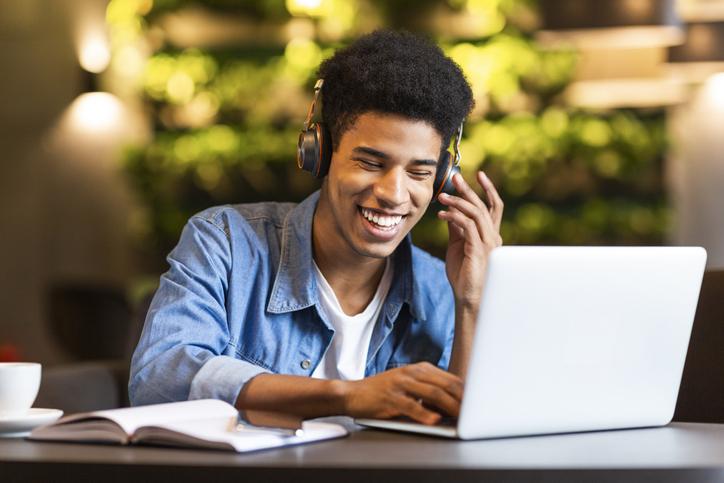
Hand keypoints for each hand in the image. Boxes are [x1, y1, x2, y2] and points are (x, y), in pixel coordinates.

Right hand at [341, 362, 463, 424]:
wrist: (353, 393)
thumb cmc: (384, 393)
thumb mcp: (409, 386)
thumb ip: (429, 392)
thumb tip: (455, 405)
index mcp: (419, 368)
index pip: (449, 378)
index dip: (465, 391)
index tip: (479, 402)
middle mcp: (411, 372)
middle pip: (444, 384)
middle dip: (462, 399)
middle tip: (475, 412)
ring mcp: (400, 383)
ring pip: (431, 392)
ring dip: (449, 405)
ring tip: (461, 416)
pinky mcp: (390, 397)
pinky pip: (411, 405)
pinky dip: (424, 413)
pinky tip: (434, 420)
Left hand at [437, 172, 502, 310]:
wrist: (468, 296)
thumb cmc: (463, 273)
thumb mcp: (458, 245)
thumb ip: (456, 228)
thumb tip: (449, 211)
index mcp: (490, 234)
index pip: (493, 206)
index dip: (488, 189)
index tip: (478, 175)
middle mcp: (492, 237)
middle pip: (484, 206)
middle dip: (469, 190)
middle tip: (455, 178)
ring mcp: (487, 244)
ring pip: (476, 214)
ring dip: (458, 203)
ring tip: (442, 197)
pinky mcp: (478, 250)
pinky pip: (467, 227)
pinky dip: (454, 217)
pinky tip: (441, 215)